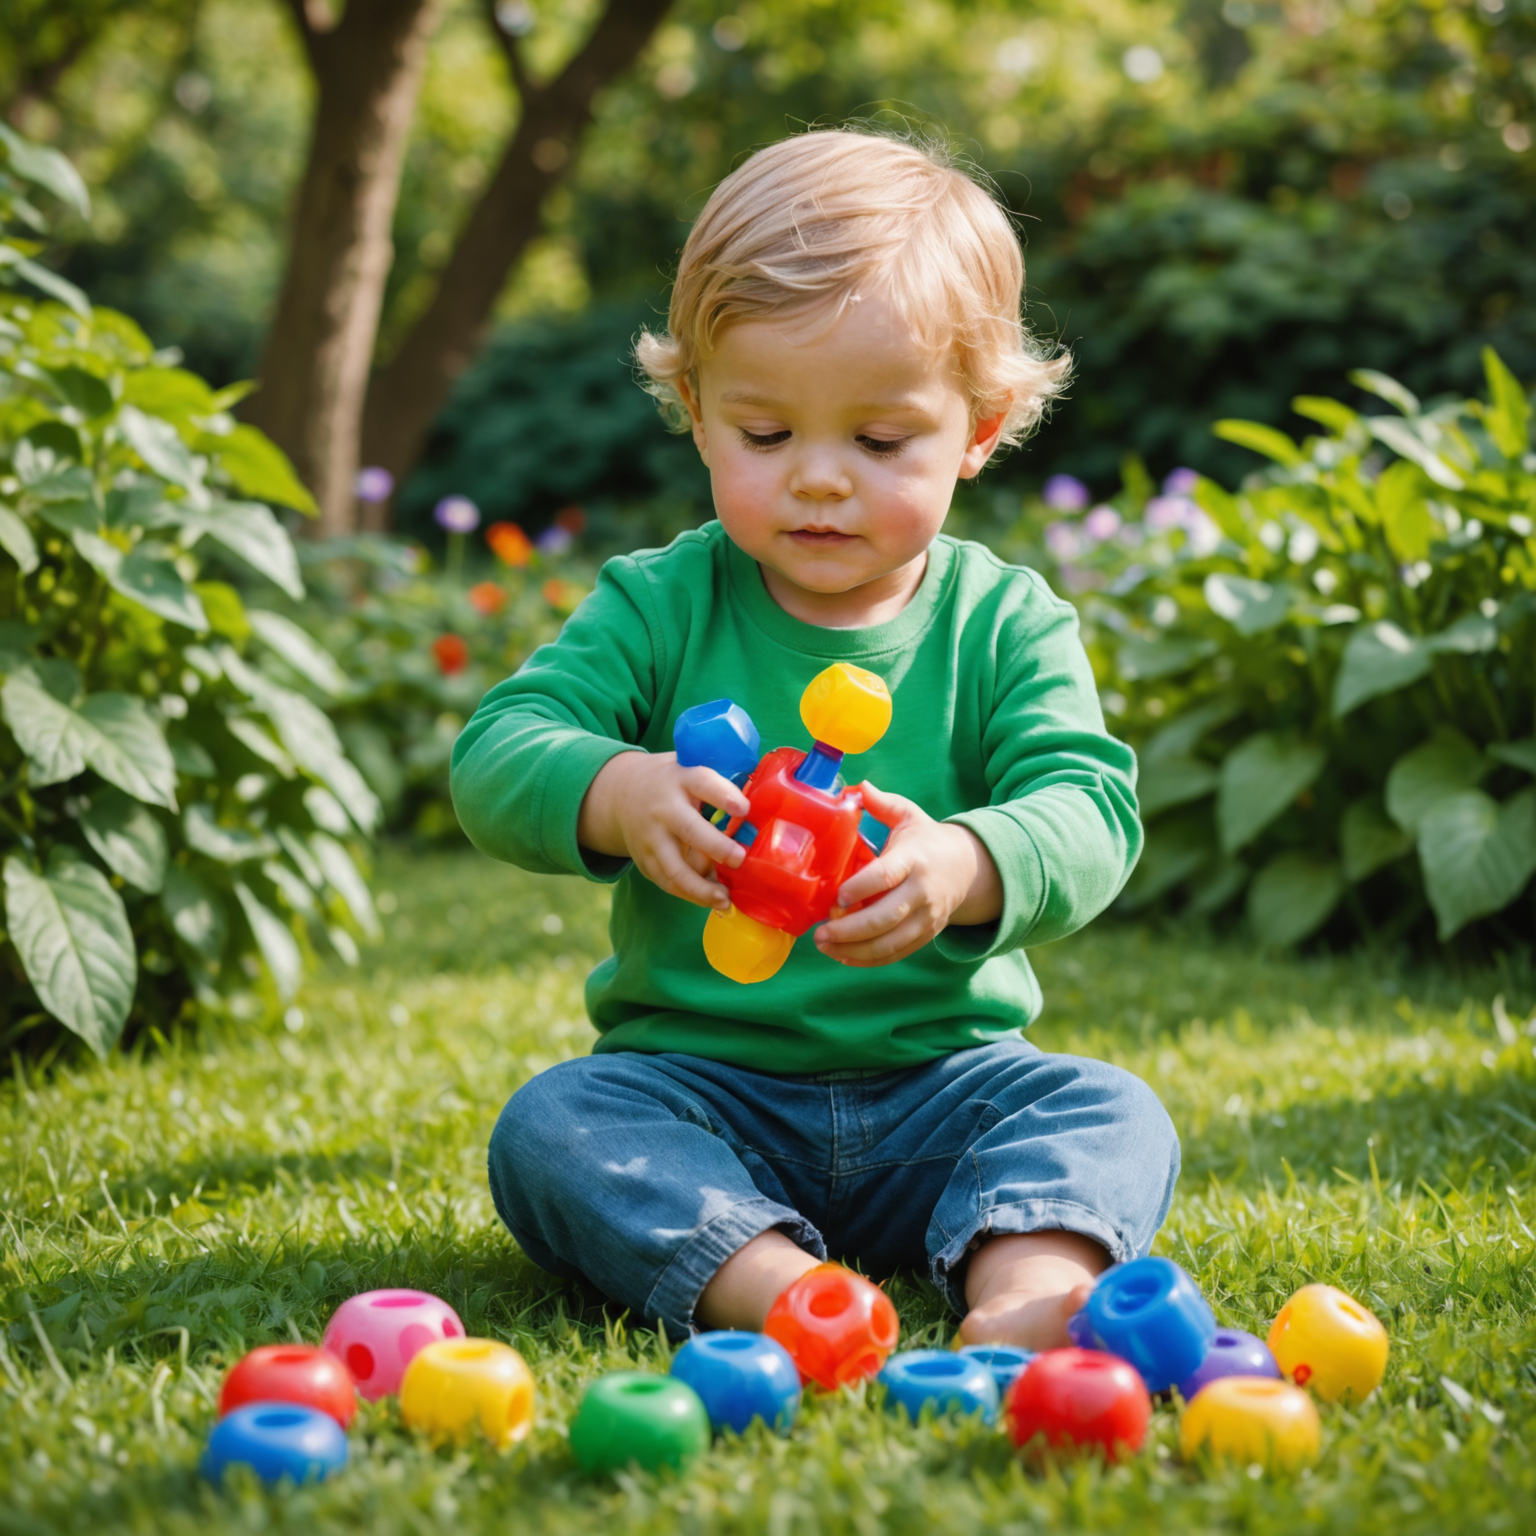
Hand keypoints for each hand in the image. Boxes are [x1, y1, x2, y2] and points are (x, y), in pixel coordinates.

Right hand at [577, 751, 751, 909]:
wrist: (621, 795)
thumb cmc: (673, 783)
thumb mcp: (690, 769)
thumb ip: (720, 784)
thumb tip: (764, 804)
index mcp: (682, 779)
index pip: (703, 783)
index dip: (724, 796)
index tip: (744, 809)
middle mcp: (664, 808)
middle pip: (690, 830)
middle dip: (716, 848)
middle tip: (739, 859)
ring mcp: (651, 837)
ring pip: (675, 868)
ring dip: (701, 888)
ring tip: (725, 899)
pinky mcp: (644, 860)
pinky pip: (667, 883)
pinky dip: (690, 895)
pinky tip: (710, 901)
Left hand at [813, 782, 1001, 965]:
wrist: (968, 868)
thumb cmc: (927, 841)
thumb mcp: (909, 816)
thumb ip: (883, 804)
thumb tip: (858, 786)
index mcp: (913, 859)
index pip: (886, 876)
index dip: (861, 888)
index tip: (837, 898)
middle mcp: (922, 892)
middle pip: (886, 917)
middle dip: (850, 930)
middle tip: (820, 932)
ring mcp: (926, 917)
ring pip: (890, 942)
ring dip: (855, 950)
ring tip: (824, 946)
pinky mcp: (926, 935)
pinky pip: (896, 954)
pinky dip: (869, 959)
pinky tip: (843, 956)